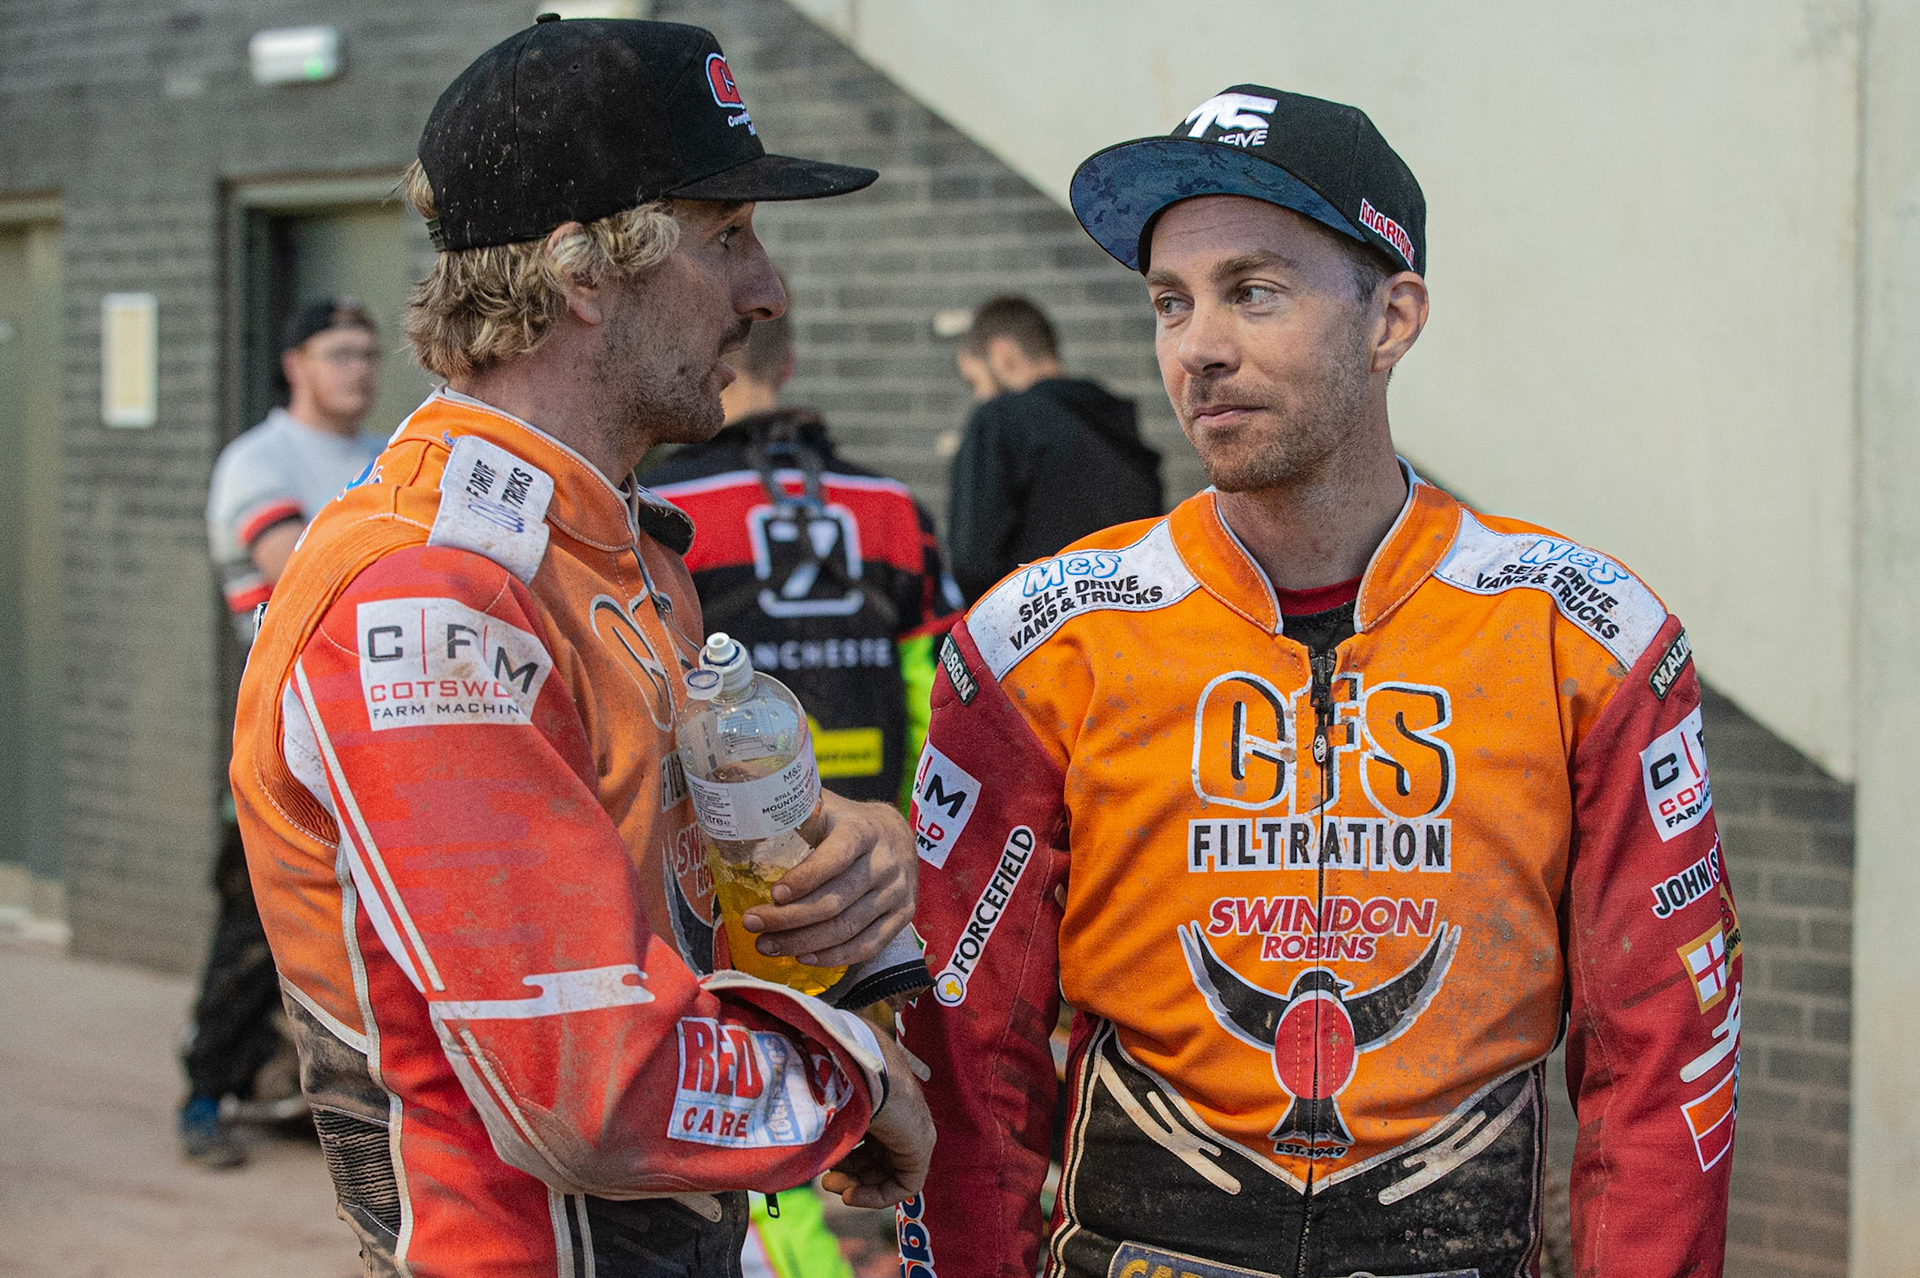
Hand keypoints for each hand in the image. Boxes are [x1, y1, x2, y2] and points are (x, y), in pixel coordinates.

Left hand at [741, 790, 915, 967]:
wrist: (898, 834)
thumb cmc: (848, 822)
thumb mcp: (826, 806)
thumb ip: (796, 812)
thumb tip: (746, 816)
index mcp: (863, 830)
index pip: (836, 857)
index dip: (805, 878)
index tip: (774, 894)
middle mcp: (885, 862)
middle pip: (835, 901)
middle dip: (789, 919)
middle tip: (753, 923)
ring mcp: (897, 892)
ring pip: (846, 928)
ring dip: (802, 942)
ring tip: (767, 945)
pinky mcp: (903, 916)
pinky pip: (868, 946)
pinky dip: (833, 957)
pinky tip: (803, 957)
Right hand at [820, 1035, 934, 1208]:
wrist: (861, 1073)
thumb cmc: (839, 1083)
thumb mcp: (828, 1110)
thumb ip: (824, 1128)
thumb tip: (802, 1146)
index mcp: (877, 1105)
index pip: (863, 1142)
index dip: (842, 1159)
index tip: (822, 1164)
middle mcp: (896, 1119)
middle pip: (874, 1160)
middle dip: (847, 1176)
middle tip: (825, 1182)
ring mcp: (911, 1133)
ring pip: (885, 1174)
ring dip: (856, 1186)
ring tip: (832, 1185)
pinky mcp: (921, 1149)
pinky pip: (904, 1185)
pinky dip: (877, 1196)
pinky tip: (851, 1194)